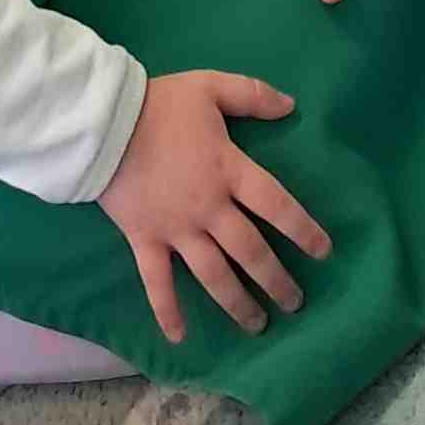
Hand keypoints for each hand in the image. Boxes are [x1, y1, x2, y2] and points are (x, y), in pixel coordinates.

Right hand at [100, 68, 328, 342]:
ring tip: (258, 325)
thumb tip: (291, 106)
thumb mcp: (210, 86)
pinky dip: (167, 311)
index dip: (303, 229)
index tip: (323, 252)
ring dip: (238, 303)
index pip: (276, 206)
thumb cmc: (158, 104)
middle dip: (276, 281)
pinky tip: (179, 338)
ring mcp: (176, 229)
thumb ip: (252, 95)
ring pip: (214, 275)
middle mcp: (209, 208)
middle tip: (295, 303)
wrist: (101, 123)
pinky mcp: (144, 240)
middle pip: (251, 251)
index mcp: (229, 171)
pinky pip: (156, 282)